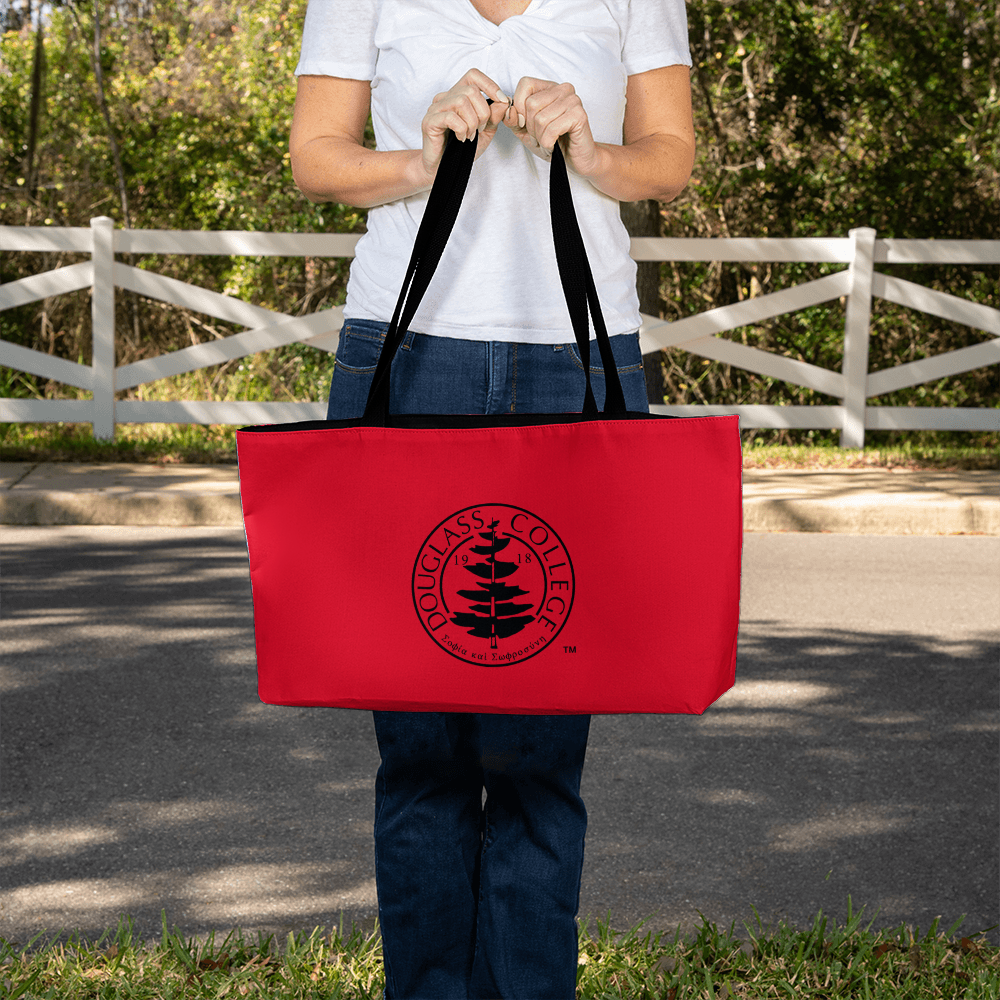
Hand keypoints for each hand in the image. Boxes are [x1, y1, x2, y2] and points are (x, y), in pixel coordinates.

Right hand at [418, 68, 511, 182]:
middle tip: (480, 129)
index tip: (502, 101)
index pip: (473, 76)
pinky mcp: (429, 121)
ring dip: (472, 122)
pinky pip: (451, 117)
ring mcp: (435, 108)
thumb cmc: (462, 150)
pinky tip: (461, 139)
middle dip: (483, 112)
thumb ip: (494, 117)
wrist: (444, 169)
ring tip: (470, 136)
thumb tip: (504, 102)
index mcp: (457, 95)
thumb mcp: (485, 133)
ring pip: (461, 102)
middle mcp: (445, 98)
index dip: (490, 85)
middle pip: (471, 91)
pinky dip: (461, 129)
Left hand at [505, 77, 600, 176]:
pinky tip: (554, 146)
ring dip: (540, 138)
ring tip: (549, 142)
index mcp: (550, 88)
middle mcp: (563, 89)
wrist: (576, 160)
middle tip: (542, 137)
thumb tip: (508, 110)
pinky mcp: (579, 115)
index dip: (519, 107)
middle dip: (531, 128)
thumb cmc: (553, 143)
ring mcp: (573, 100)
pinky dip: (548, 143)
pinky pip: (551, 129)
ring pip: (540, 119)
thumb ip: (513, 120)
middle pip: (531, 104)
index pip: (525, 84)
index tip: (527, 124)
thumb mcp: (526, 131)